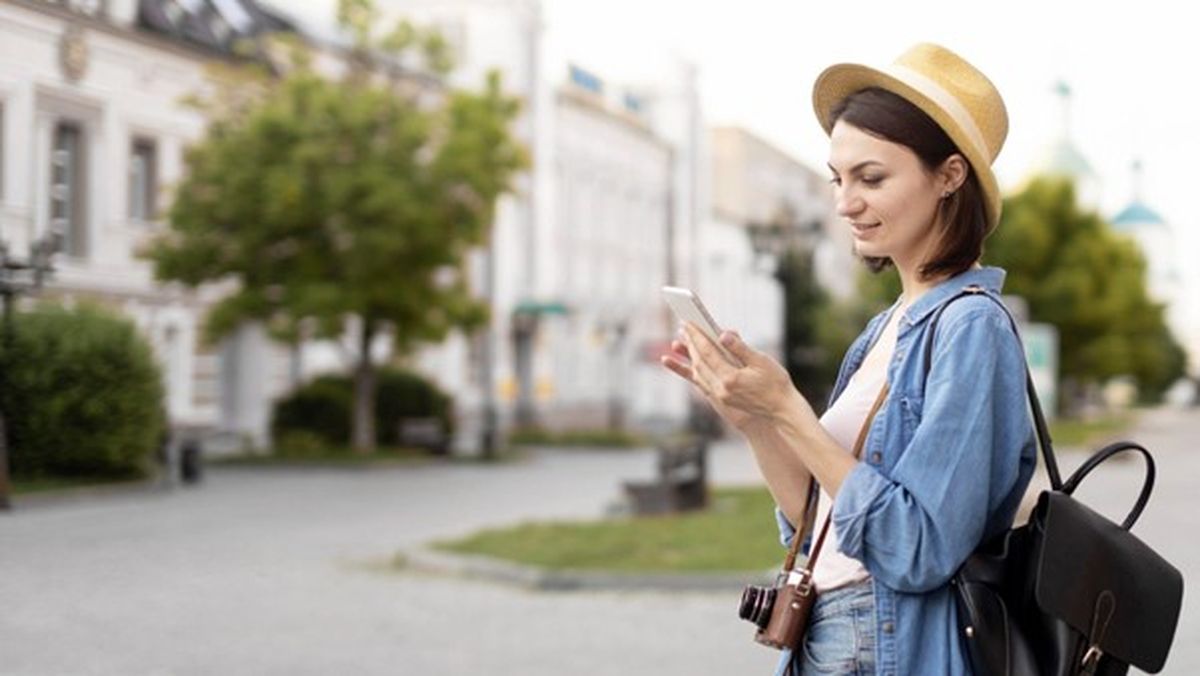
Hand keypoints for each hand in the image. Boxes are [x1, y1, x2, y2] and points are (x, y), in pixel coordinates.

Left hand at [660, 323, 805, 431]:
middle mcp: (721, 389)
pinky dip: (694, 372)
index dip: (696, 336)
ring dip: (688, 357)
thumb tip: (723, 334)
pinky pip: (702, 383)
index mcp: (730, 378)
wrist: (782, 411)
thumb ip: (740, 348)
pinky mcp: (722, 400)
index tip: (688, 323)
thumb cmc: (776, 384)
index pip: (707, 353)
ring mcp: (720, 396)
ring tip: (680, 342)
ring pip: (698, 373)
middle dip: (690, 344)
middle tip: (683, 328)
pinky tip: (690, 363)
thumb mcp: (761, 361)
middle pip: (699, 362)